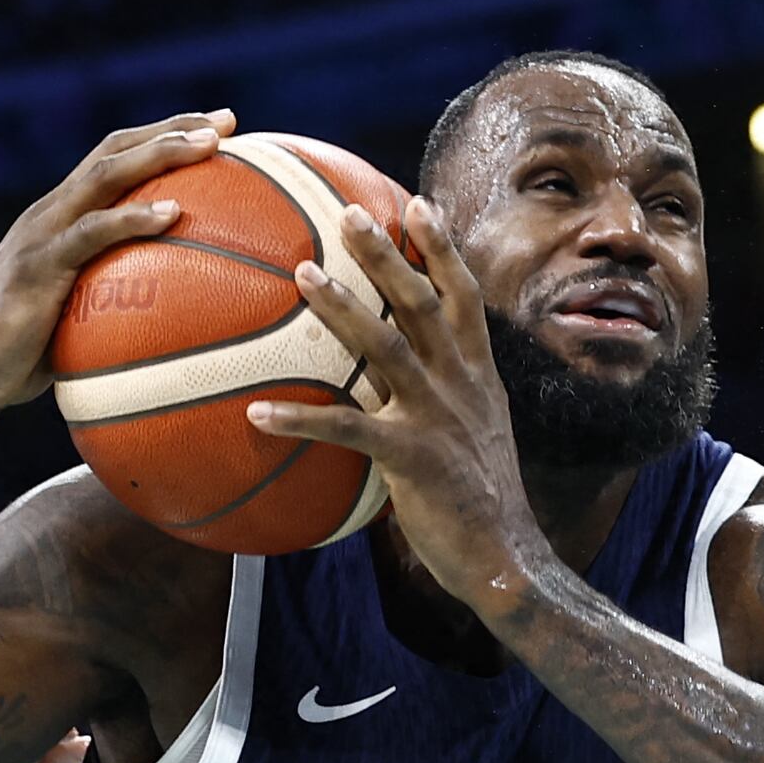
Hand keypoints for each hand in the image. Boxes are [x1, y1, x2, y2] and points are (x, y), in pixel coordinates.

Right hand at [0, 113, 229, 415]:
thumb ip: (115, 295)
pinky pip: (90, 234)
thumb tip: (180, 312)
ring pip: (104, 175)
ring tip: (209, 146)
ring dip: (160, 153)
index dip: (164, 135)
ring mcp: (41, 235)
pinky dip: (132, 218)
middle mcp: (51, 212)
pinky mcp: (36, 267)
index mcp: (61, 215)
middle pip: (115, 149)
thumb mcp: (78, 312)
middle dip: (173, 127)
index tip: (219, 127)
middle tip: (228, 120)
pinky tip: (172, 213)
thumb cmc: (24, 352)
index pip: (115, 157)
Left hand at [247, 196, 537, 610]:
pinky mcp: (412, 459)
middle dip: (387, 254)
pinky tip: (257, 414)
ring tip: (302, 276)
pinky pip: (346, 430)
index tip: (417, 204)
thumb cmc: (481, 500)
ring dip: (343, 309)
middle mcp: (462, 384)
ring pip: (387, 348)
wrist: (506, 559)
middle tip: (347, 213)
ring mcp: (437, 418)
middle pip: (423, 303)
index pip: (464, 296)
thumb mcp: (475, 432)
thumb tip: (398, 378)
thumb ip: (443, 395)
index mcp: (478, 375)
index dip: (442, 248)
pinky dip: (300, 421)